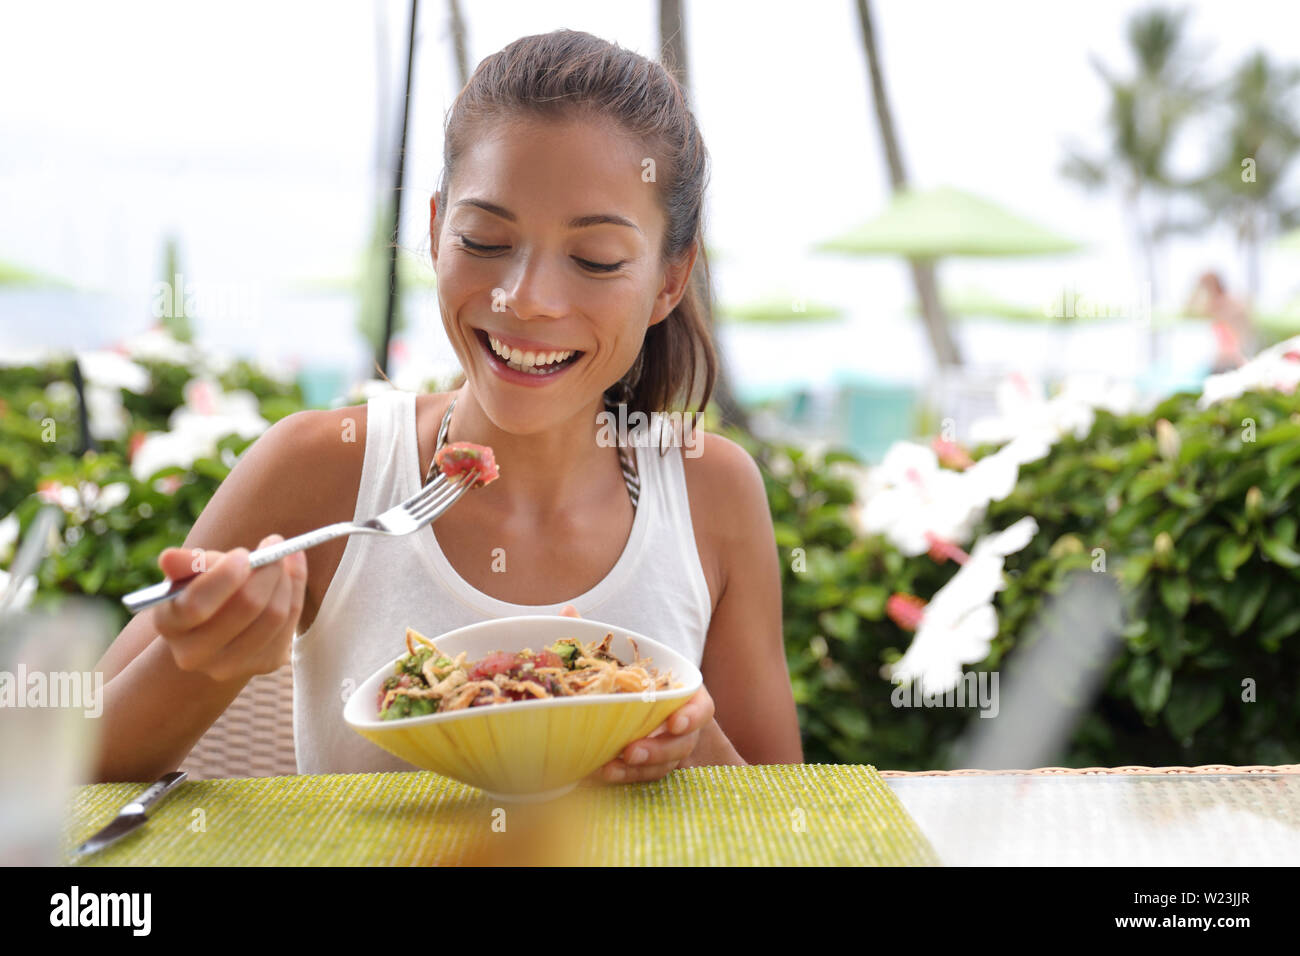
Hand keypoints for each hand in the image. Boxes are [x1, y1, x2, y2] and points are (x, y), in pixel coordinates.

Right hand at [151, 535, 308, 682]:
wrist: (218, 628)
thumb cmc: (205, 589)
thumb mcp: (191, 573)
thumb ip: (186, 563)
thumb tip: (168, 559)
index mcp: (169, 625)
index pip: (195, 606)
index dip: (224, 576)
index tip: (243, 553)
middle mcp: (194, 654)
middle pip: (246, 607)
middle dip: (266, 569)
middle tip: (274, 542)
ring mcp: (230, 665)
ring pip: (275, 615)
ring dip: (286, 579)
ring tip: (283, 556)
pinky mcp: (264, 664)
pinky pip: (290, 623)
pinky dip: (297, 591)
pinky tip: (293, 572)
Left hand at [557, 605, 714, 784]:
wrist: (615, 699)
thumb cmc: (620, 673)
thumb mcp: (610, 654)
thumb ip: (593, 635)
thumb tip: (567, 610)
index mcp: (681, 693)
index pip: (701, 707)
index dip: (692, 716)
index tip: (674, 722)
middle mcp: (681, 723)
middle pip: (683, 742)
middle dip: (658, 749)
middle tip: (631, 749)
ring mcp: (668, 748)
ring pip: (664, 764)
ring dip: (638, 768)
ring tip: (610, 767)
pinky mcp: (649, 765)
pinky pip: (644, 776)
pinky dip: (625, 776)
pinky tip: (601, 773)